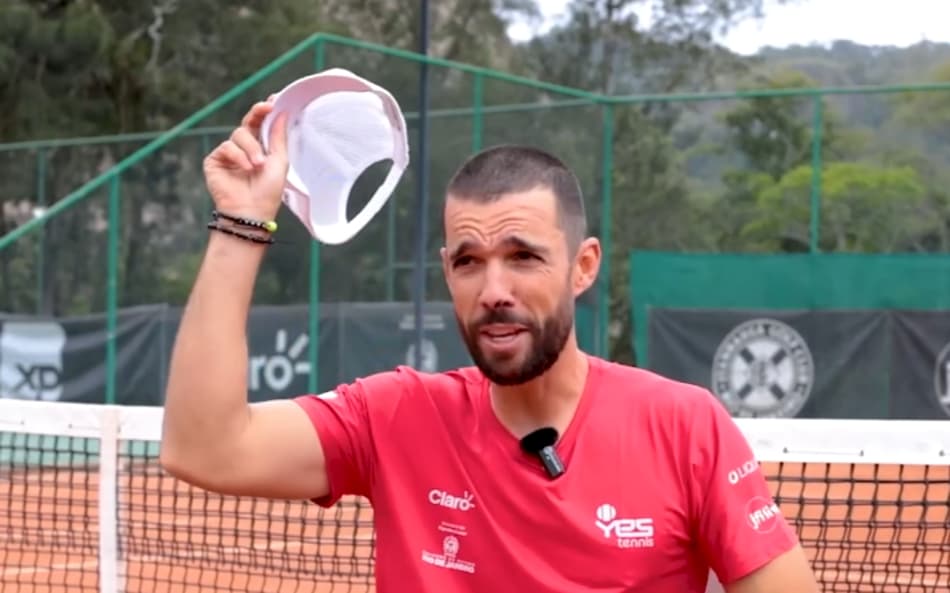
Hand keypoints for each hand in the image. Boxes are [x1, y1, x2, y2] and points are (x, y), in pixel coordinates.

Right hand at [203, 98, 288, 221]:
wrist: (252, 211)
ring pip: (239, 134)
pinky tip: (245, 167)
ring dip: (251, 148)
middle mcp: (244, 149)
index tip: (274, 101)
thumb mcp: (279, 161)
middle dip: (257, 114)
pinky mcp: (215, 160)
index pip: (261, 124)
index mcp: (261, 148)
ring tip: (258, 165)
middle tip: (266, 108)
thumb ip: (278, 137)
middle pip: (248, 122)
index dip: (265, 112)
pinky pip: (227, 146)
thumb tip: (281, 113)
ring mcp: (229, 154)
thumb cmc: (268, 191)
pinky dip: (238, 155)